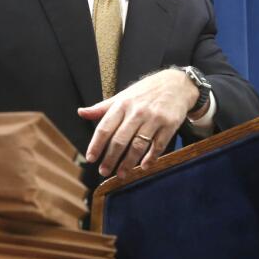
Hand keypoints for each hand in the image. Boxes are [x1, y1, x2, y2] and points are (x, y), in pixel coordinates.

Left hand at [77, 69, 198, 178]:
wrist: (177, 84)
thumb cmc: (146, 91)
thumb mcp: (123, 96)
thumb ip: (102, 108)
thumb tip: (81, 113)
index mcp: (122, 105)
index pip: (105, 128)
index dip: (96, 145)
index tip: (90, 158)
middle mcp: (137, 112)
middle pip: (120, 140)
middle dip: (110, 158)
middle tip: (103, 171)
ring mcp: (154, 119)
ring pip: (138, 145)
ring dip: (128, 162)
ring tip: (121, 174)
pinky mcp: (170, 125)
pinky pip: (158, 145)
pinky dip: (151, 158)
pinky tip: (144, 167)